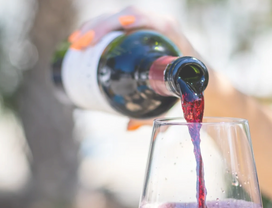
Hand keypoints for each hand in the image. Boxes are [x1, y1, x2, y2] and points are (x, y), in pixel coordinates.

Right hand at [69, 6, 199, 130]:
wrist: (196, 77)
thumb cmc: (187, 86)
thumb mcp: (175, 96)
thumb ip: (158, 114)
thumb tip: (129, 126)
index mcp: (168, 31)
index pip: (143, 18)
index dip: (123, 20)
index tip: (107, 31)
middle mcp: (156, 25)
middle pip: (124, 16)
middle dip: (98, 27)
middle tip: (80, 45)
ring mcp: (145, 26)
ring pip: (115, 18)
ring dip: (92, 27)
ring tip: (75, 44)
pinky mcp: (135, 32)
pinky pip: (114, 25)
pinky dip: (96, 29)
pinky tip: (80, 40)